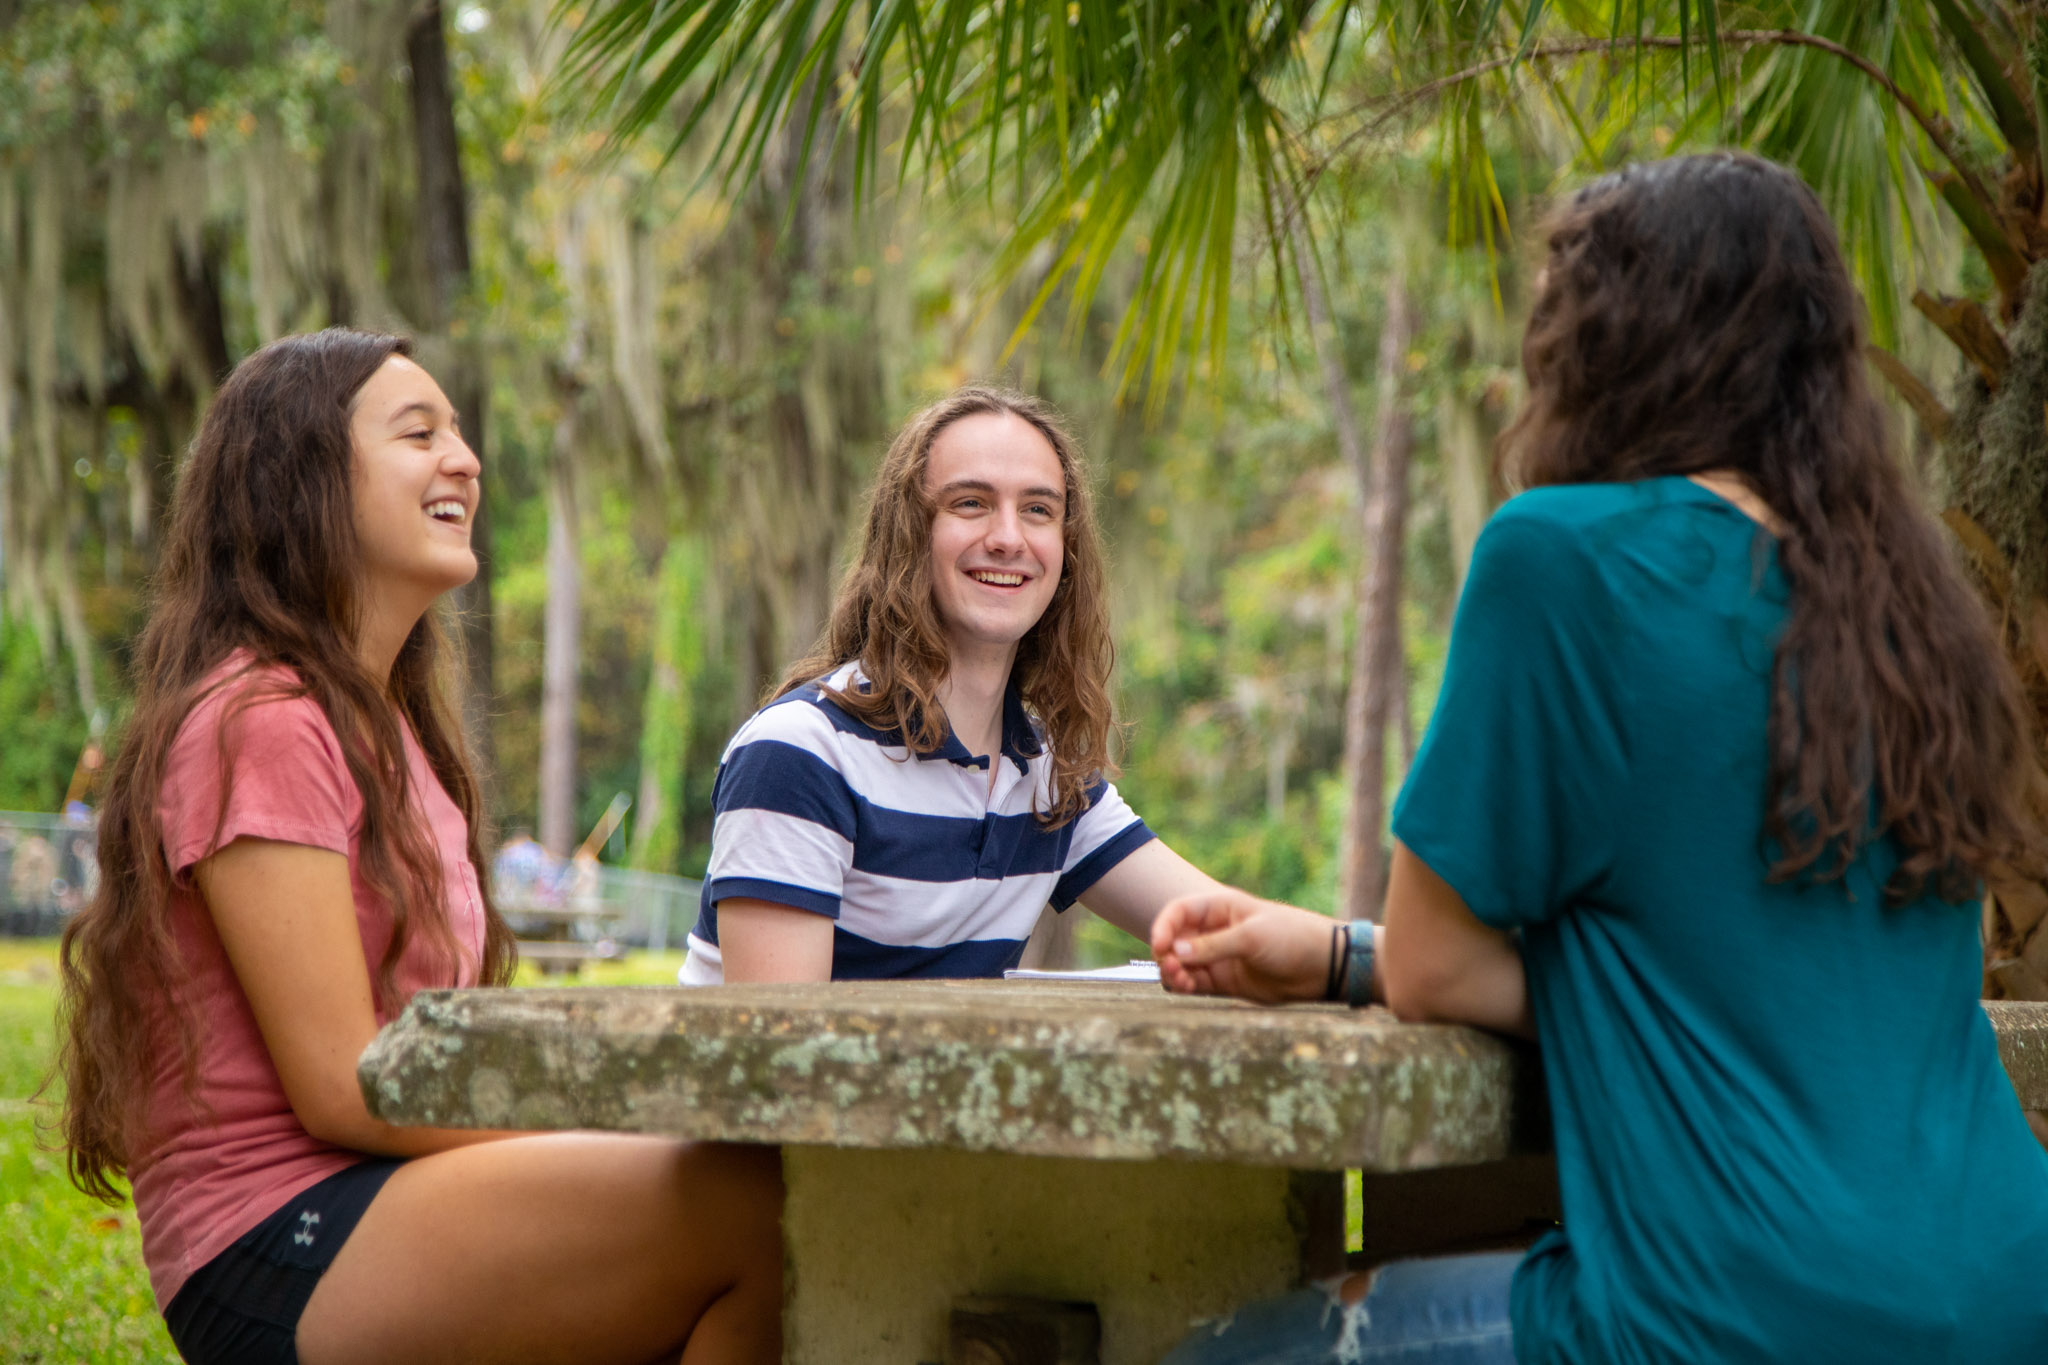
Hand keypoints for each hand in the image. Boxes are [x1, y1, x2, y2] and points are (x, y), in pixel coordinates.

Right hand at [1150, 886, 1334, 1003]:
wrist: (1321, 966)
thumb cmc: (1291, 938)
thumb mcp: (1252, 937)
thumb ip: (1213, 946)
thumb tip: (1176, 953)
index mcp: (1219, 908)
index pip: (1179, 911)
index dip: (1164, 926)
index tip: (1160, 945)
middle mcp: (1213, 931)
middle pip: (1174, 940)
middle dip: (1166, 953)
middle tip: (1172, 967)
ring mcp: (1217, 957)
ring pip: (1180, 964)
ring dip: (1173, 972)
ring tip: (1180, 981)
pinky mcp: (1223, 982)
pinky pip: (1193, 983)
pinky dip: (1183, 986)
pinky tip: (1186, 988)